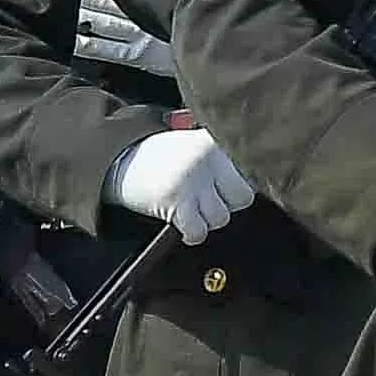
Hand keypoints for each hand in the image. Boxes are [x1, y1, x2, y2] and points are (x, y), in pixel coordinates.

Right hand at [108, 125, 257, 243]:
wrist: (119, 158)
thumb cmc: (161, 155)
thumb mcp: (194, 143)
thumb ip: (223, 157)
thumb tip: (256, 178)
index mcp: (214, 141)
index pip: (251, 170)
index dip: (243, 184)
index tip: (231, 188)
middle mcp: (206, 158)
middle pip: (243, 197)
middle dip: (229, 204)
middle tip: (211, 199)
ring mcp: (191, 180)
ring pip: (221, 217)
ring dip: (207, 219)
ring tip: (193, 209)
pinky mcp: (175, 201)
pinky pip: (199, 230)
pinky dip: (193, 233)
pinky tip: (185, 224)